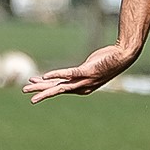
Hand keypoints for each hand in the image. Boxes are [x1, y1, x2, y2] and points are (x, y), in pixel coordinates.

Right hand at [22, 43, 140, 103]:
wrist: (123, 55)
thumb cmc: (107, 61)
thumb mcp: (91, 69)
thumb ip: (80, 73)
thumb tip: (71, 74)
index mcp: (82, 87)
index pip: (60, 88)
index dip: (46, 87)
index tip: (34, 83)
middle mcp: (82, 86)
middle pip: (57, 90)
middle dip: (40, 91)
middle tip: (26, 93)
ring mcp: (85, 80)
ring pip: (60, 86)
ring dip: (44, 87)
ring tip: (31, 87)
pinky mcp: (87, 71)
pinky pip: (69, 74)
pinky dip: (57, 75)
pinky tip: (45, 76)